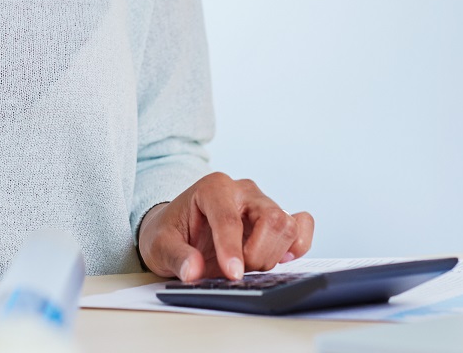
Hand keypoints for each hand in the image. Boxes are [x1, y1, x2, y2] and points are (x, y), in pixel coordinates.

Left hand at [137, 172, 314, 281]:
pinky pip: (302, 224)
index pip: (229, 218)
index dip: (232, 250)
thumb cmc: (170, 232)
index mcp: (214, 188)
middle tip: (236, 272)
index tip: (232, 275)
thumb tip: (194, 271)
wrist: (177, 229)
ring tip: (250, 266)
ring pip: (287, 225)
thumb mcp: (160, 245)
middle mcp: (243, 190)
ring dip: (273, 254)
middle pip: (270, 218)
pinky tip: (282, 258)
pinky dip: (298, 244)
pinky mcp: (276, 217)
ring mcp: (262, 203)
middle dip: (257, 254)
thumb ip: (176, 257)